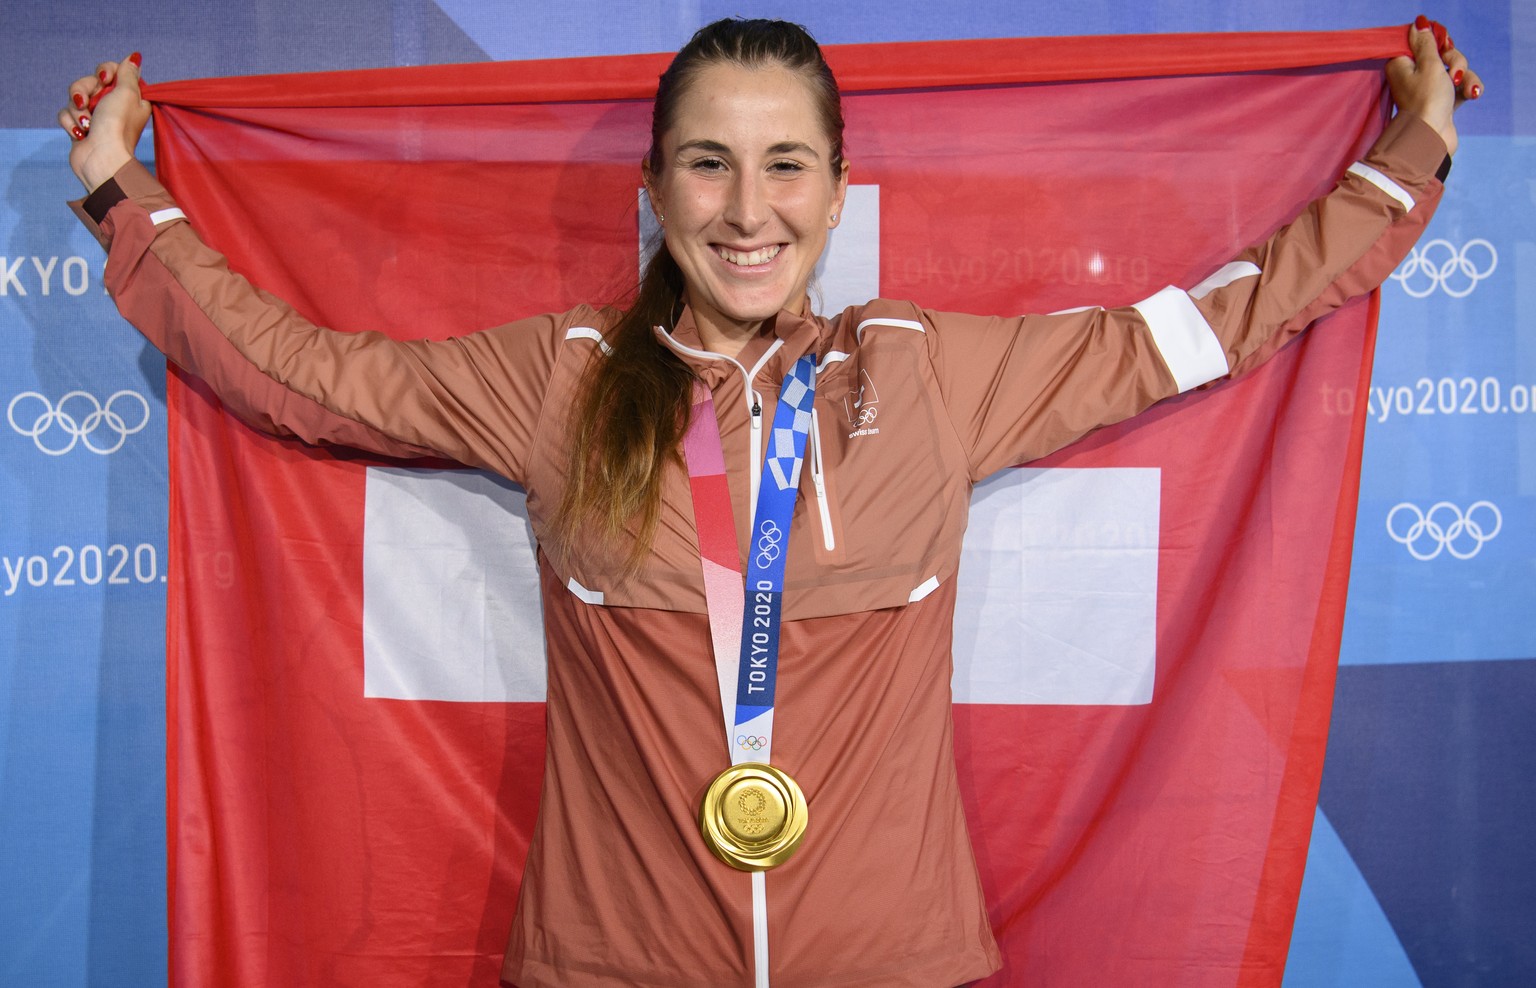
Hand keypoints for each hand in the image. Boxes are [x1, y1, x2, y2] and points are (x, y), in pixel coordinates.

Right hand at [59, 54, 151, 192]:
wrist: (101, 159)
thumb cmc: (117, 126)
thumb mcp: (127, 93)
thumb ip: (128, 73)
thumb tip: (135, 57)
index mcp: (130, 97)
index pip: (111, 70)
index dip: (105, 71)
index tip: (106, 79)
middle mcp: (114, 106)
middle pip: (88, 81)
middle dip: (84, 90)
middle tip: (88, 102)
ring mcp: (96, 117)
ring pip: (75, 98)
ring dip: (78, 110)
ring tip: (86, 124)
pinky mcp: (81, 128)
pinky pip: (66, 114)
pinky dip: (71, 123)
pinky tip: (80, 134)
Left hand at [1386, 19, 1480, 157]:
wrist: (1432, 138)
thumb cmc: (1427, 101)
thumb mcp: (1429, 65)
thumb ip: (1427, 43)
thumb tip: (1419, 24)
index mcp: (1401, 64)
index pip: (1420, 42)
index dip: (1437, 43)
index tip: (1442, 49)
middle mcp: (1412, 76)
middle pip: (1442, 54)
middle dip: (1455, 61)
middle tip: (1452, 74)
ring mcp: (1429, 89)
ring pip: (1454, 69)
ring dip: (1465, 76)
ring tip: (1464, 88)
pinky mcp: (1443, 101)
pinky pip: (1460, 86)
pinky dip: (1467, 88)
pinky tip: (1472, 94)